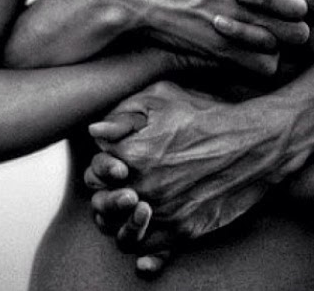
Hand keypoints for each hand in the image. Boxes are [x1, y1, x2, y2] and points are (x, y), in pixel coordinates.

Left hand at [85, 81, 293, 271]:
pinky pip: (150, 248)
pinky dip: (143, 242)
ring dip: (120, 223)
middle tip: (116, 190)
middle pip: (103, 204)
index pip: (95, 172)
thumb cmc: (205, 116)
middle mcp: (144, 186)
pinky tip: (148, 227)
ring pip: (122, 231)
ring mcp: (164, 211)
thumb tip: (94, 130)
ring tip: (130, 210)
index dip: (100, 169)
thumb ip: (123, 116)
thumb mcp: (162, 100)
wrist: (252, 144)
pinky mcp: (184, 230)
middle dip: (105, 196)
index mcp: (133, 154)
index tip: (111, 166)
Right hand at [102, 0, 311, 73]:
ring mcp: (239, 17)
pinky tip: (250, 50)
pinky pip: (266, 61)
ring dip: (287, 33)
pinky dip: (264, 58)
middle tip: (283, 7)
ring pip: (295, 35)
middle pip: (307, 0)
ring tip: (271, 30)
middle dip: (300, 3)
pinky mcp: (222, 46)